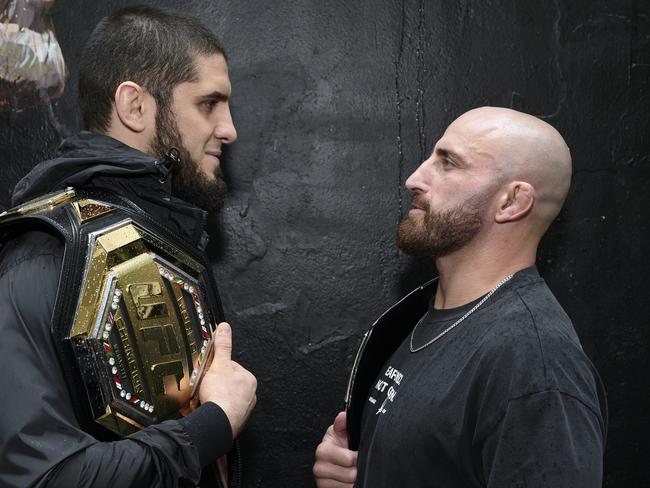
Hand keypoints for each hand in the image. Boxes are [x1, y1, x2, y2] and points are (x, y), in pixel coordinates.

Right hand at [199, 322, 256, 436]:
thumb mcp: (219, 364)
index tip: (207, 372)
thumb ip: (222, 346)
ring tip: (200, 402)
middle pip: (225, 385)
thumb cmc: (221, 395)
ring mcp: (242, 410)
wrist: (217, 424)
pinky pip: (219, 414)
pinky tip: (202, 412)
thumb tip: (225, 328)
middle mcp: (249, 395)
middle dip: (212, 387)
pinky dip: (210, 412)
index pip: (231, 368)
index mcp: (248, 380)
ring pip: (221, 400)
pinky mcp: (233, 423)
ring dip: (210, 400)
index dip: (216, 369)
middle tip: (202, 389)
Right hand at [313, 411, 357, 486]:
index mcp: (323, 450)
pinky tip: (349, 481)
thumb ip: (343, 424)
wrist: (334, 462)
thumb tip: (343, 416)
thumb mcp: (341, 432)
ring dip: (355, 480)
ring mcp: (322, 482)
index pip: (348, 459)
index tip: (358, 454)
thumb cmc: (338, 446)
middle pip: (350, 475)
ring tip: (354, 472)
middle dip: (357, 469)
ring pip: (348, 486)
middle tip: (357, 464)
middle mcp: (319, 467)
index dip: (357, 457)